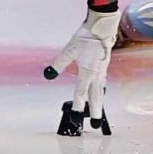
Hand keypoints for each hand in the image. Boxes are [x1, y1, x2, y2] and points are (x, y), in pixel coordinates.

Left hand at [44, 9, 119, 128]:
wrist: (102, 27)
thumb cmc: (86, 37)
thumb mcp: (68, 51)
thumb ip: (58, 64)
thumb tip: (48, 75)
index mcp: (88, 73)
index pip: (81, 94)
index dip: (79, 108)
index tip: (77, 119)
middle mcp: (97, 75)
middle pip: (95, 97)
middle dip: (95, 112)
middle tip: (96, 126)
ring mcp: (102, 71)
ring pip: (100, 91)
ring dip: (98, 103)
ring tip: (98, 112)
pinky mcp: (104, 66)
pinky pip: (102, 83)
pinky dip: (100, 91)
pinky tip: (99, 91)